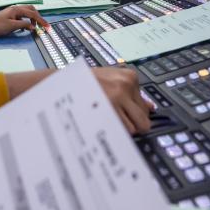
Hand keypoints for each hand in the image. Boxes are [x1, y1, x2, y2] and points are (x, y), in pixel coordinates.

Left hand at [0, 4, 46, 36]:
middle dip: (38, 17)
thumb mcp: (11, 26)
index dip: (41, 21)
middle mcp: (16, 8)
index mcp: (17, 9)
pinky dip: (27, 20)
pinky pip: (23, 15)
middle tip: (43, 26)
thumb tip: (33, 27)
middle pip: (31, 9)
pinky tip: (26, 26)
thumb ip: (24, 25)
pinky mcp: (11, 15)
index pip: (33, 14)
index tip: (47, 27)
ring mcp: (13, 11)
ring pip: (27, 12)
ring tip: (35, 27)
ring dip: (33, 18)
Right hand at [2, 67, 152, 135]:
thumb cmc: (84, 84)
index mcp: (130, 77)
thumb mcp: (111, 81)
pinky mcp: (107, 110)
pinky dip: (112, 132)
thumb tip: (151, 109)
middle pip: (144, 121)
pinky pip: (120, 132)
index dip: (132, 115)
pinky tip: (99, 122)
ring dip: (120, 130)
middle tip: (115, 122)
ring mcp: (117, 98)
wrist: (59, 84)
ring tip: (103, 119)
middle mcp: (126, 86)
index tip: (120, 113)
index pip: (145, 108)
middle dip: (133, 126)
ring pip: (133, 129)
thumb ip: (131, 95)